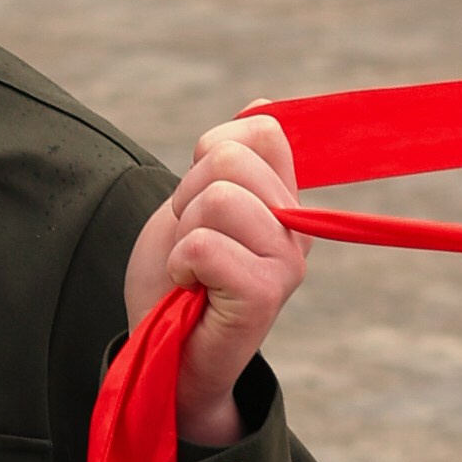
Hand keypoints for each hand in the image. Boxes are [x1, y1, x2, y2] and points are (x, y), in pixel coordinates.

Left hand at [125, 113, 308, 448]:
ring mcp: (287, 262)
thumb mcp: (194, 207)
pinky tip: (190, 288)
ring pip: (217, 197)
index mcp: (285, 199)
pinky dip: (179, 264)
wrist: (165, 355)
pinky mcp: (264, 294)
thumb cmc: (178, 283)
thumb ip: (227, 161)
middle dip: (186, 196)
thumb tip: (263, 106)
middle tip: (190, 242)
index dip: (210, 152)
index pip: (261, 128)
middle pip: (227, 158)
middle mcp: (296, 228)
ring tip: (191, 268)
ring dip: (182, 233)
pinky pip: (204, 244)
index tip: (199, 199)